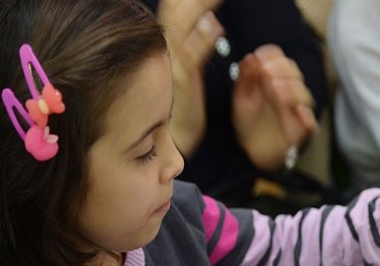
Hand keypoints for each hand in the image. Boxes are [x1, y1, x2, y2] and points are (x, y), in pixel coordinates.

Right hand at [158, 0, 224, 155]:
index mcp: (166, 47)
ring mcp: (171, 66)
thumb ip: (196, 44)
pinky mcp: (182, 84)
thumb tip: (211, 19)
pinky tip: (215, 26)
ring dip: (198, 8)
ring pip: (180, 27)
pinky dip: (203, 40)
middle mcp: (164, 52)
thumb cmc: (180, 106)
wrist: (173, 139)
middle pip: (175, 11)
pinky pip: (191, 57)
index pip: (174, 9)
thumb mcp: (188, 70)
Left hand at [232, 44, 316, 170]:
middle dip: (282, 69)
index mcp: (273, 81)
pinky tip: (297, 111)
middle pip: (295, 73)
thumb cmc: (247, 124)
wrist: (248, 152)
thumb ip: (244, 79)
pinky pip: (311, 124)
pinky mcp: (299, 132)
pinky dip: (307, 116)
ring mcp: (295, 112)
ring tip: (275, 89)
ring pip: (304, 95)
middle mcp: (287, 93)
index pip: (280, 60)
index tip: (259, 57)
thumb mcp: (240, 99)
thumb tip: (250, 57)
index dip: (272, 56)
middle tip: (266, 72)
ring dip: (292, 88)